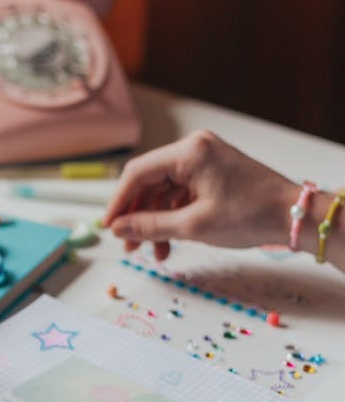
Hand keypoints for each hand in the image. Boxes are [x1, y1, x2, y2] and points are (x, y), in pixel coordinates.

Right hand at [102, 130, 295, 259]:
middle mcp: (195, 149)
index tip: (109, 227)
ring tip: (152, 252)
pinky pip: (181, 193)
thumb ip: (150, 226)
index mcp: (189, 153)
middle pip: (149, 182)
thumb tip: (118, 229)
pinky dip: (173, 217)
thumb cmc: (251, 215)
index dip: (118, 203)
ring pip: (164, 191)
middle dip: (137, 215)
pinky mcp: (213, 173)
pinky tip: (169, 243)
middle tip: (127, 245)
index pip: (137, 173)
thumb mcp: (194, 226)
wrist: (293, 216)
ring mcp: (205, 160)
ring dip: (155, 221)